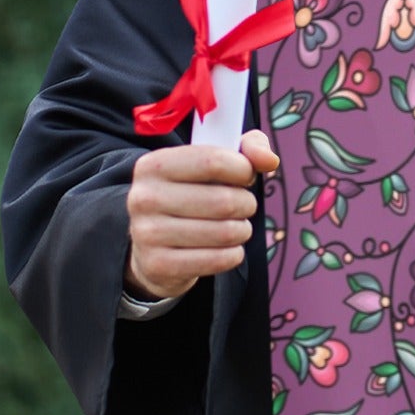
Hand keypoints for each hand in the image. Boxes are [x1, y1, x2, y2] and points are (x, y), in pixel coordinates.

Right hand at [124, 128, 280, 300]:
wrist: (153, 245)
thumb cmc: (192, 195)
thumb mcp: (213, 162)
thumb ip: (247, 148)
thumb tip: (269, 160)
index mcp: (154, 164)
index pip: (213, 161)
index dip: (243, 170)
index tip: (245, 176)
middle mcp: (144, 197)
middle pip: (224, 201)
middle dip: (246, 204)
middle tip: (242, 206)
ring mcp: (147, 234)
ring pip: (225, 232)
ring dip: (242, 230)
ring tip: (234, 227)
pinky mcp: (158, 265)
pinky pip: (218, 260)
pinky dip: (233, 254)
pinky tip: (226, 248)